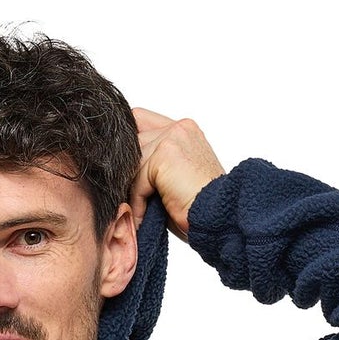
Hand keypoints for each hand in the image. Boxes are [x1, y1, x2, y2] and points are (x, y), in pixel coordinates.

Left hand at [128, 108, 225, 241]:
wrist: (219, 219)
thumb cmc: (199, 207)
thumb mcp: (173, 179)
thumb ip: (152, 164)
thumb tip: (119, 168)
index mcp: (183, 130)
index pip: (140, 121)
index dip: (130, 147)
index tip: (127, 175)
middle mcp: (179, 127)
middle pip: (132, 140)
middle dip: (128, 171)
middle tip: (131, 198)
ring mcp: (173, 137)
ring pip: (133, 162)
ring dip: (133, 190)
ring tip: (141, 212)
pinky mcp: (166, 154)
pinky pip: (138, 178)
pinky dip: (137, 201)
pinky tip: (144, 217)